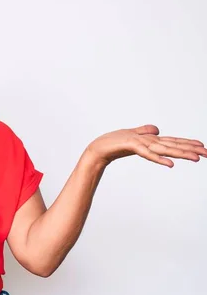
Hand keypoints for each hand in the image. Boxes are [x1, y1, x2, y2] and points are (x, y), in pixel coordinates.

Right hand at [86, 124, 206, 167]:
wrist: (97, 148)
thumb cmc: (112, 143)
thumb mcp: (132, 137)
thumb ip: (144, 133)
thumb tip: (157, 130)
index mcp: (149, 139)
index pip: (173, 141)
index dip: (188, 144)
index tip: (203, 148)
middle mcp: (148, 140)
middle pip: (173, 144)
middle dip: (191, 149)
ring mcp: (140, 143)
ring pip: (164, 149)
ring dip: (180, 153)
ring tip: (196, 158)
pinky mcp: (130, 146)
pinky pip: (147, 154)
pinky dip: (159, 159)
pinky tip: (170, 164)